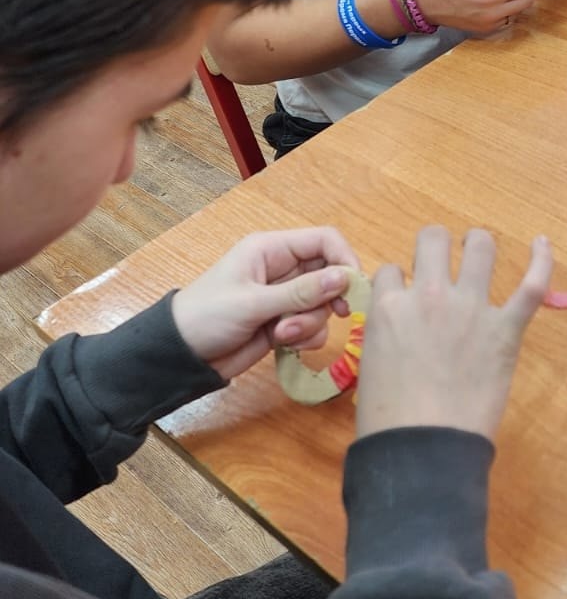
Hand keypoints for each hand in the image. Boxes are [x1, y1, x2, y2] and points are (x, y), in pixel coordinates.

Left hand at [172, 228, 358, 380]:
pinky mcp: (284, 323)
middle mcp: (282, 269)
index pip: (323, 240)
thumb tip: (345, 278)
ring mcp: (284, 298)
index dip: (344, 259)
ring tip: (282, 335)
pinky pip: (313, 326)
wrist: (180, 357)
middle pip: (328, 274)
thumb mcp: (253, 303)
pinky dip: (306, 337)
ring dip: (311, 322)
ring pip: (322, 304)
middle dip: (327, 299)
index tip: (354, 288)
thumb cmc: (208, 317)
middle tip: (332, 316)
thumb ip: (300, 292)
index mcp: (272, 250)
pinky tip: (284, 345)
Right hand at [355, 227, 553, 441]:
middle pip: (433, 240)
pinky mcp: (506, 329)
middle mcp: (429, 296)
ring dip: (478, 243)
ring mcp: (471, 308)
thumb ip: (387, 334)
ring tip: (478, 247)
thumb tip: (402, 327)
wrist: (424, 448)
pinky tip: (542, 243)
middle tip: (441, 260)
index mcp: (389, 307)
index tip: (405, 296)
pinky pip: (530, 285)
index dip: (399, 281)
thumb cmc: (388, 420)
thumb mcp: (371, 364)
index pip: (392, 270)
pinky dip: (540, 260)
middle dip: (435, 245)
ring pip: (479, 247)